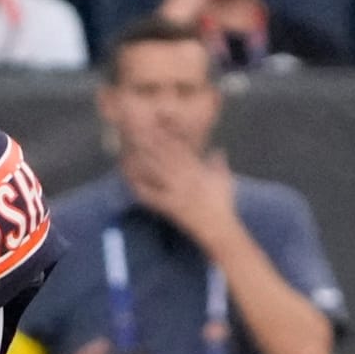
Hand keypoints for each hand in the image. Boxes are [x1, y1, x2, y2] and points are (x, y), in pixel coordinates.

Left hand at [124, 134, 239, 245]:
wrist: (219, 227)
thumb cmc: (223, 205)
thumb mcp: (224, 180)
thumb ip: (219, 163)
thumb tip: (218, 150)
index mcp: (198, 171)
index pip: (181, 150)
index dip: (168, 137)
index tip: (156, 126)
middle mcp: (187, 179)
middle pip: (167, 157)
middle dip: (153, 144)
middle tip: (138, 130)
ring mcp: (177, 193)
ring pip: (159, 173)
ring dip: (145, 161)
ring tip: (132, 150)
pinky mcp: (170, 207)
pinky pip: (153, 197)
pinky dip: (142, 190)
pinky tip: (130, 182)